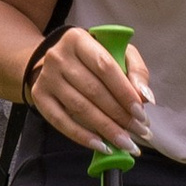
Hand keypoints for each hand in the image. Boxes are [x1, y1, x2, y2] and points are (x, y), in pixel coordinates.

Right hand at [27, 26, 151, 153]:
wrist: (57, 60)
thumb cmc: (94, 58)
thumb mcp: (118, 53)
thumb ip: (136, 70)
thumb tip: (145, 97)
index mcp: (78, 39)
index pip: (104, 67)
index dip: (124, 92)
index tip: (141, 113)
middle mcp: (58, 56)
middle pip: (93, 90)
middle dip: (120, 115)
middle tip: (140, 132)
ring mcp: (46, 77)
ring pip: (79, 108)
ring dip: (106, 129)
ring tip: (127, 143)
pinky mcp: (40, 97)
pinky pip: (61, 122)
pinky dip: (83, 137)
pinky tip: (102, 146)